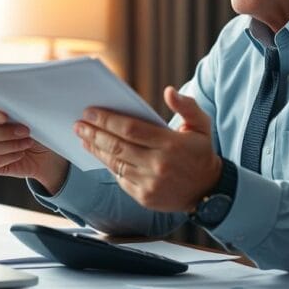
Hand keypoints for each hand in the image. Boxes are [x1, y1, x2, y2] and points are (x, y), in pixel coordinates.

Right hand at [0, 103, 68, 193]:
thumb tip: (12, 105)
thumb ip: (12, 108)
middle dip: (6, 132)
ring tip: (27, 142)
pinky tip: (20, 153)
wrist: (40, 149)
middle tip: (25, 131)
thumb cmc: (29, 125)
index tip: (5, 117)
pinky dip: (9, 157)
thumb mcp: (23, 113)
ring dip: (11, 145)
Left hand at [74, 86, 220, 211]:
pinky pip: (121, 179)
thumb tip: (169, 91)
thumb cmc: (201, 152)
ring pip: (115, 163)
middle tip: (78, 124)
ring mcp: (150, 183)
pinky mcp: (145, 197)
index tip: (89, 112)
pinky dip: (108, 165)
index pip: (131, 129)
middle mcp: (159, 165)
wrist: (209, 191)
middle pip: (117, 146)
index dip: (107, 120)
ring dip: (96, 149)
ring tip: (83, 137)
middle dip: (94, 133)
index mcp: (171, 144)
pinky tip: (99, 154)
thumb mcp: (202, 125)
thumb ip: (186, 106)